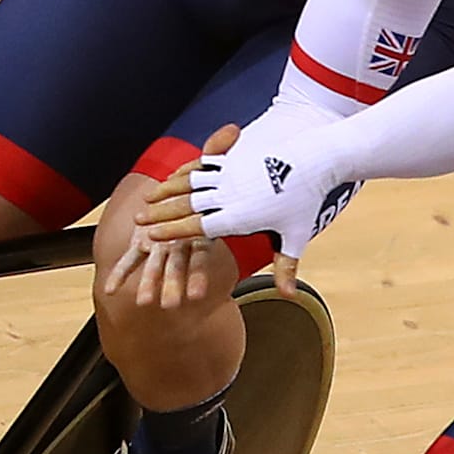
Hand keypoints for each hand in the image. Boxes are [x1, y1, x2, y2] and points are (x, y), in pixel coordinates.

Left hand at [110, 126, 234, 306]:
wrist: (183, 194)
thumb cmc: (205, 183)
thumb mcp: (211, 163)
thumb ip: (218, 151)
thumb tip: (232, 129)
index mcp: (200, 229)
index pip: (199, 255)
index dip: (197, 273)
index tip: (196, 294)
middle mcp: (183, 241)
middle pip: (178, 265)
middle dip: (173, 285)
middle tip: (170, 305)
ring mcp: (163, 244)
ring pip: (156, 267)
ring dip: (149, 283)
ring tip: (143, 303)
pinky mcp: (144, 244)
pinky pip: (131, 260)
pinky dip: (121, 273)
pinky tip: (111, 289)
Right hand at [141, 122, 356, 293]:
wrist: (315, 160)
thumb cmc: (304, 202)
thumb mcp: (295, 236)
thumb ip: (286, 266)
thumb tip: (288, 296)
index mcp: (240, 218)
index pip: (198, 228)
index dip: (172, 232)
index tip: (151, 236)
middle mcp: (230, 196)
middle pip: (187, 206)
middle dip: (160, 213)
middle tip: (138, 219)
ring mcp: (231, 174)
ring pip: (189, 183)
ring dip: (166, 191)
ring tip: (148, 197)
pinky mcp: (234, 157)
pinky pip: (202, 165)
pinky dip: (184, 172)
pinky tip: (172, 176)